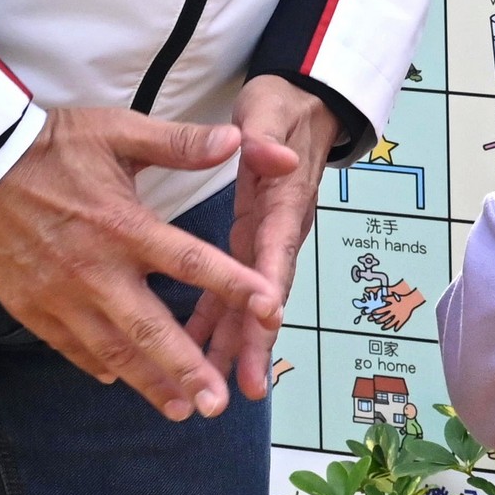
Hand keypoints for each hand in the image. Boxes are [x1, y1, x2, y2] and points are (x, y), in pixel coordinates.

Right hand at [0, 107, 294, 422]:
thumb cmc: (50, 146)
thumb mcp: (118, 132)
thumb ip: (179, 144)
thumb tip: (236, 139)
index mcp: (124, 226)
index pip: (191, 263)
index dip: (233, 286)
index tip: (269, 309)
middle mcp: (95, 269)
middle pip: (149, 329)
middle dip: (186, 369)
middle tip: (218, 404)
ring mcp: (60, 294)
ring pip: (111, 349)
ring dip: (147, 382)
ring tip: (181, 410)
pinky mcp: (30, 305)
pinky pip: (70, 344)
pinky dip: (97, 364)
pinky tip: (120, 380)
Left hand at [184, 77, 338, 400]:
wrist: (299, 107)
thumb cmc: (280, 108)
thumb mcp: (270, 112)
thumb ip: (265, 137)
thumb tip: (274, 156)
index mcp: (285, 202)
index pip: (279, 249)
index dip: (273, 285)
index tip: (268, 319)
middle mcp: (280, 231)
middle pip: (270, 293)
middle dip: (259, 340)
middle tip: (251, 385)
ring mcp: (266, 241)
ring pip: (250, 301)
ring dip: (237, 345)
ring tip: (221, 388)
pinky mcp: (250, 242)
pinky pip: (231, 290)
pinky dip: (215, 322)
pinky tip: (195, 353)